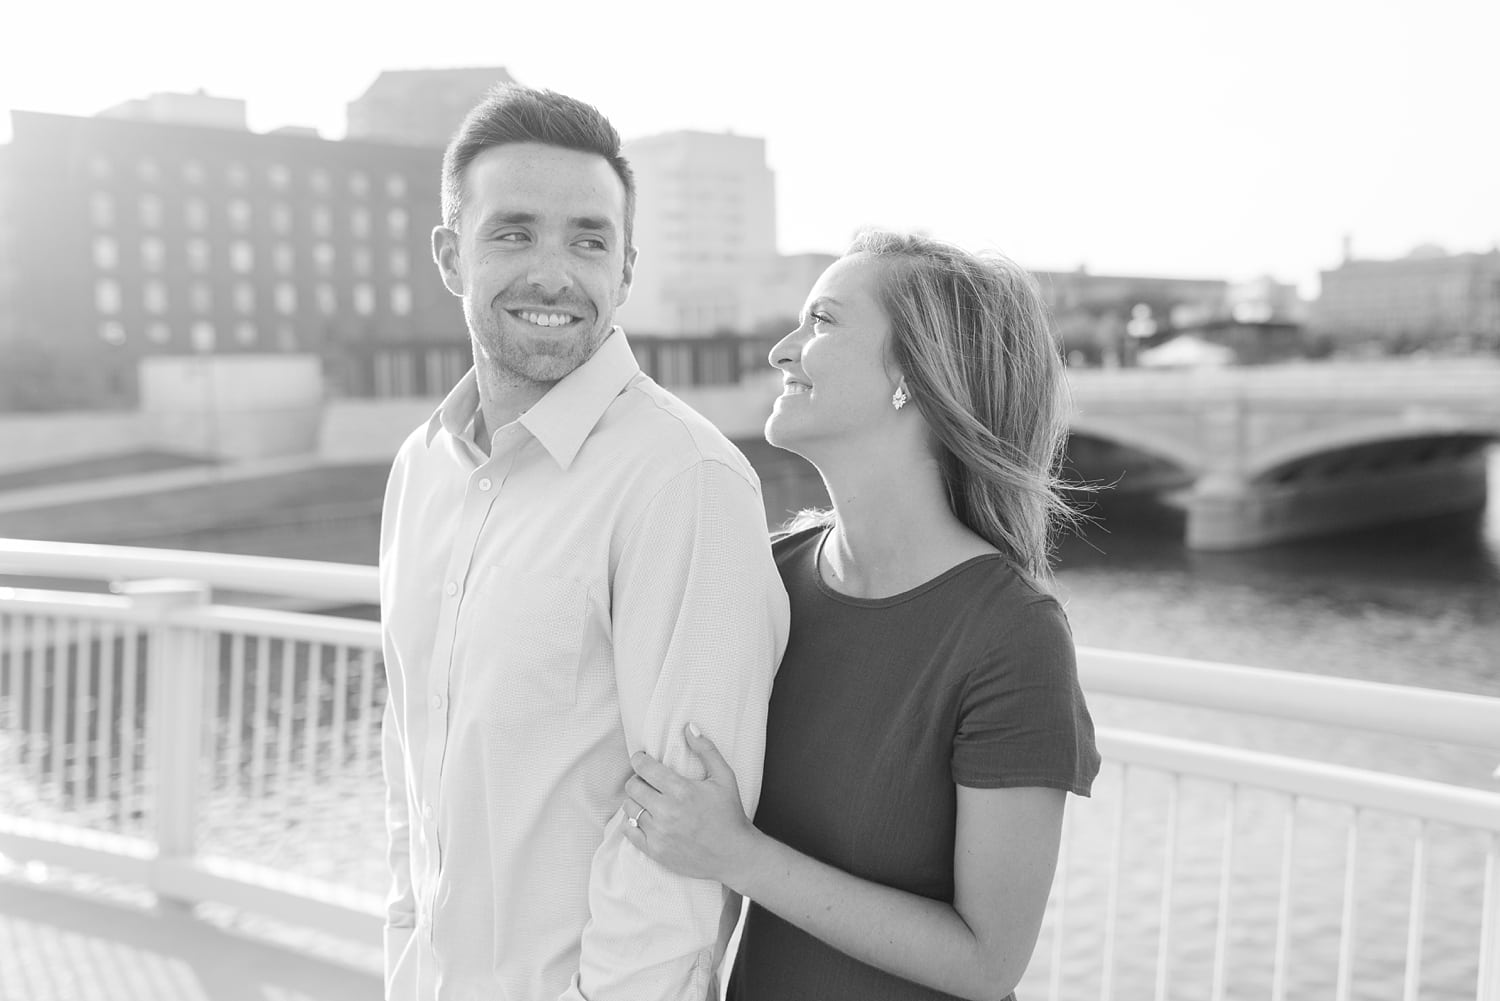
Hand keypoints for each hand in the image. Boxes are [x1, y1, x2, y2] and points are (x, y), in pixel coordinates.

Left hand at [621, 723, 759, 887]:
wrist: (734, 854)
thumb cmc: (730, 814)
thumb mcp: (725, 777)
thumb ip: (706, 750)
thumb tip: (689, 727)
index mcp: (682, 790)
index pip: (644, 768)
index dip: (639, 759)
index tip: (641, 758)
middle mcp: (667, 812)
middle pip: (633, 787)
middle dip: (637, 779)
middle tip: (646, 780)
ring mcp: (659, 833)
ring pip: (629, 808)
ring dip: (635, 801)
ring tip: (647, 799)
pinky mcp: (655, 851)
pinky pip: (629, 831)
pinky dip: (632, 822)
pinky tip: (644, 818)